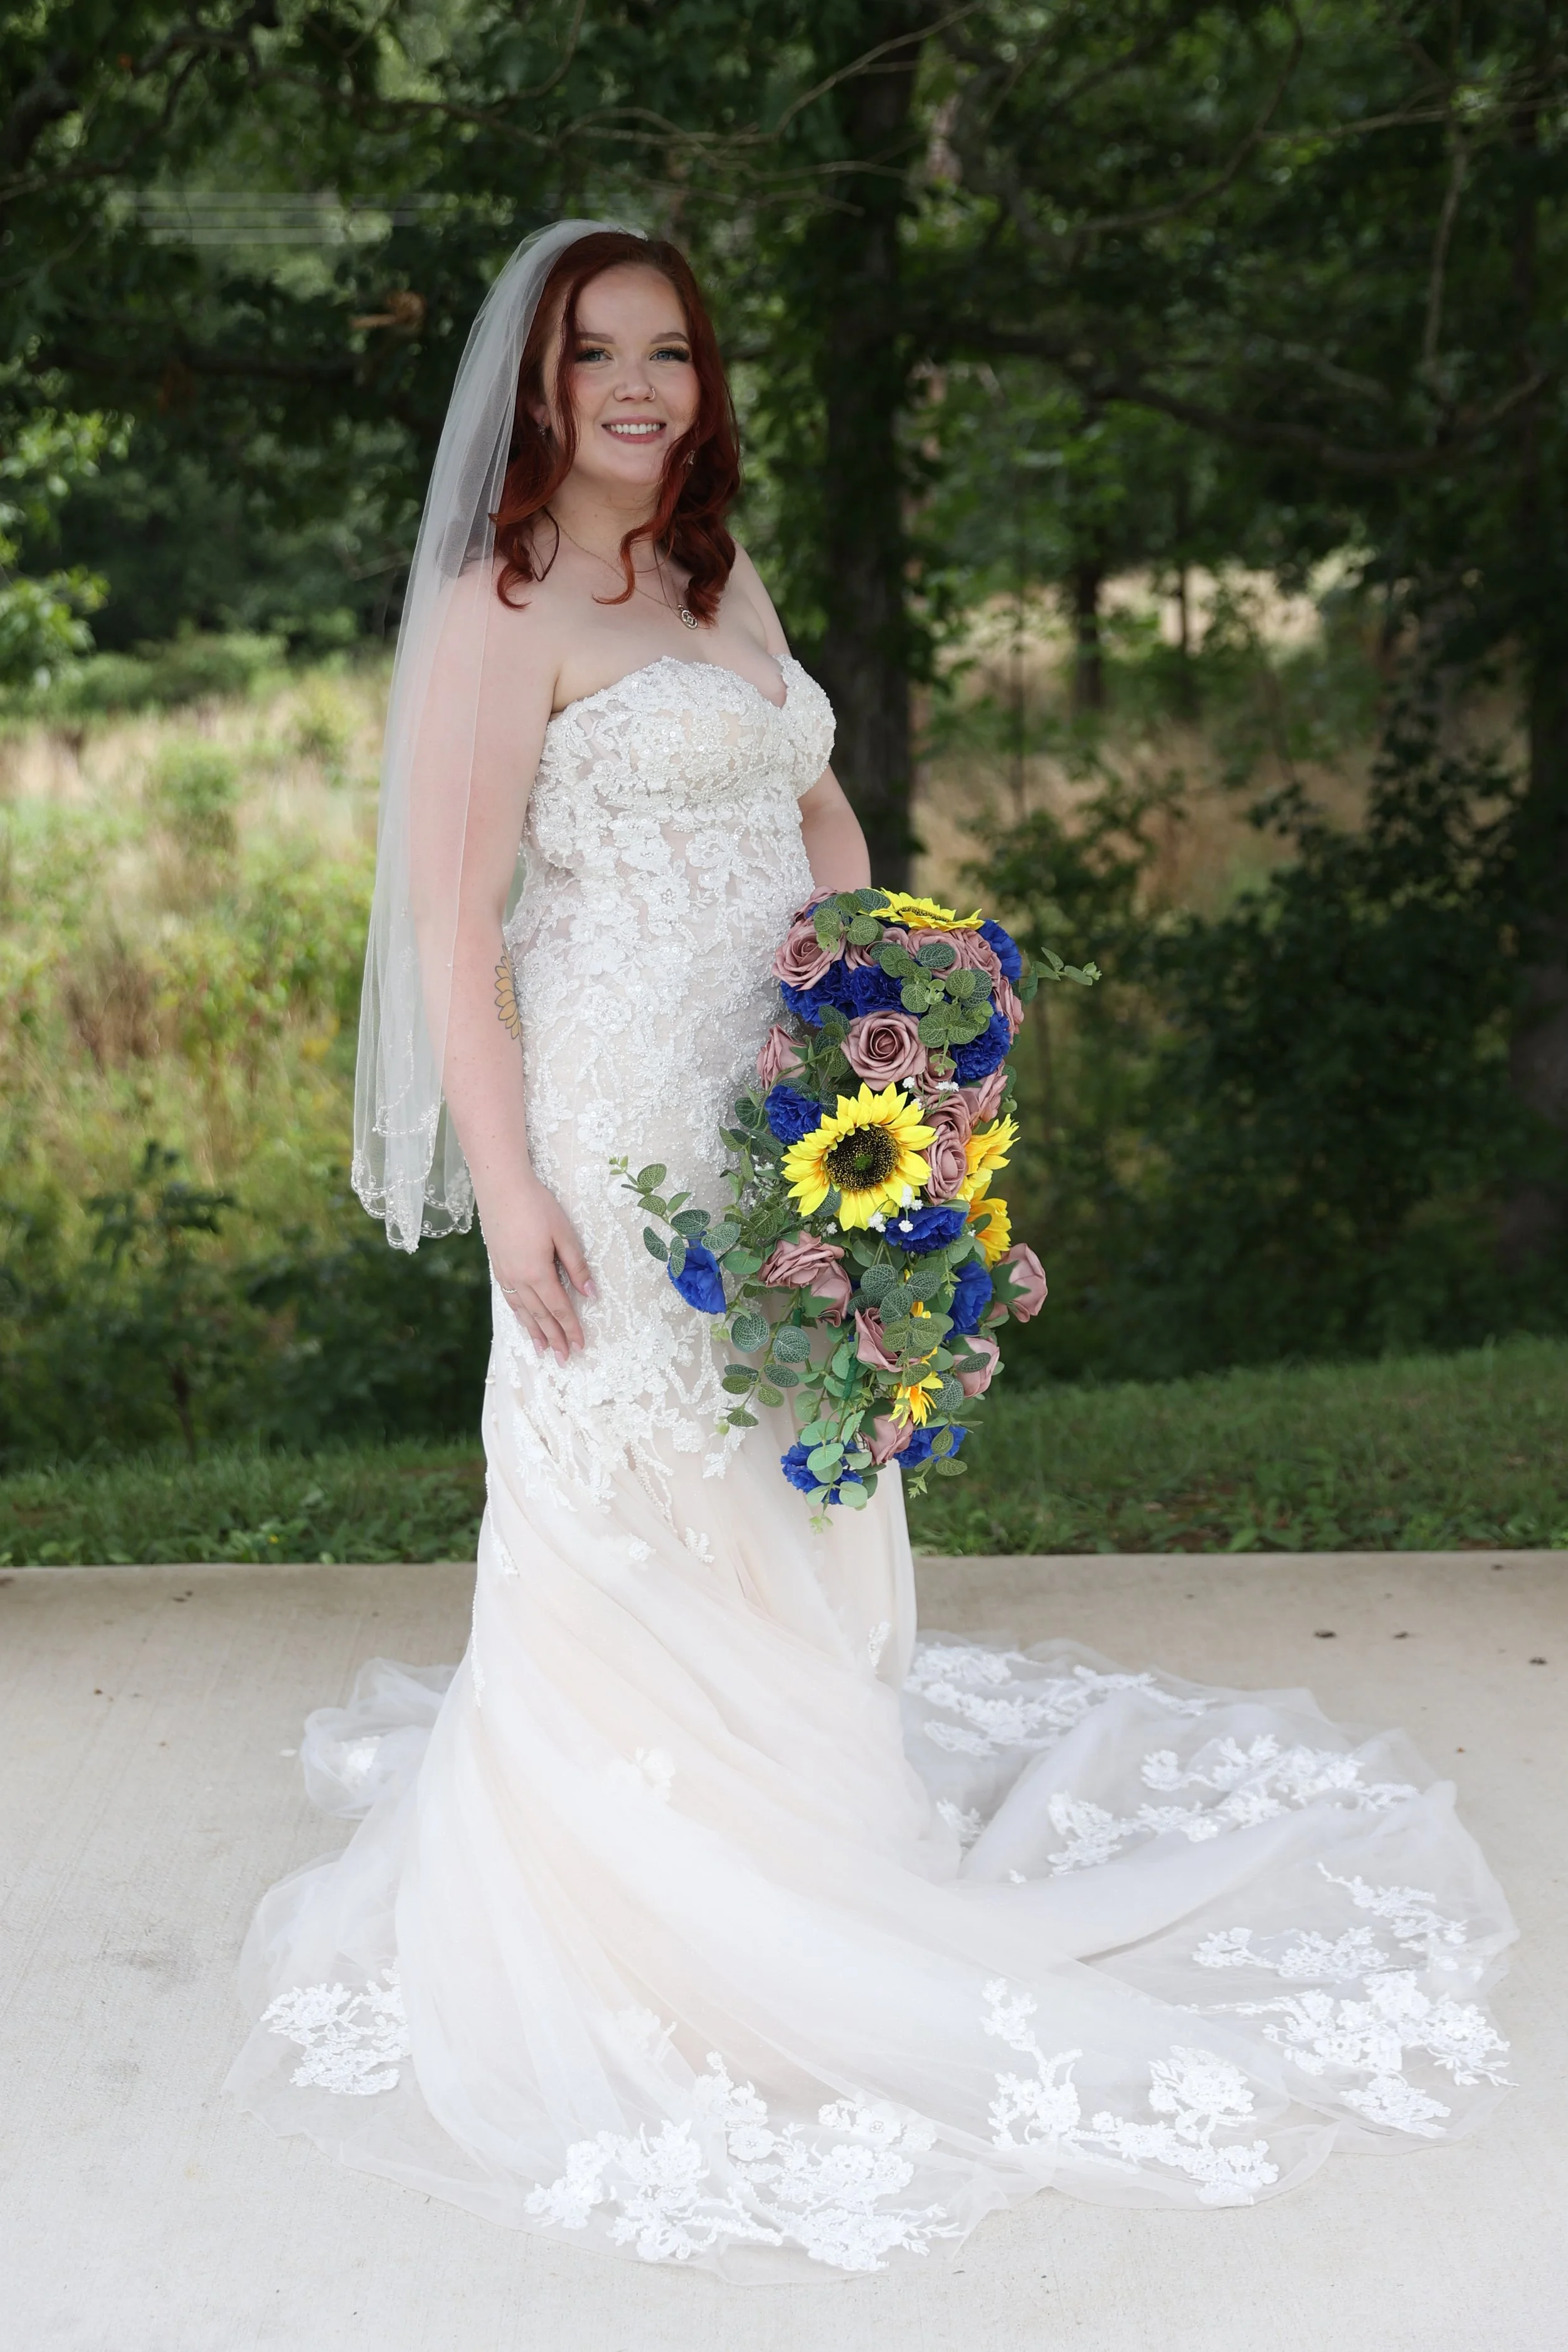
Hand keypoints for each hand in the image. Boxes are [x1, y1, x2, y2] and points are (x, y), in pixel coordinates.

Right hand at [483, 1178, 594, 1362]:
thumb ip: (577, 1265)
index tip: (580, 1346)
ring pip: (522, 1310)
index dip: (571, 1328)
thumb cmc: (537, 1205)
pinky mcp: (497, 1265)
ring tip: (542, 1350)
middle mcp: (518, 1278)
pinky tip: (523, 1319)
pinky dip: (519, 1314)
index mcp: (538, 1272)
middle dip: (554, 1339)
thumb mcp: (564, 1233)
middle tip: (565, 1360)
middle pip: (540, 1316)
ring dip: (534, 1332)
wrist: (500, 1185)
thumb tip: (591, 1294)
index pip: (559, 1308)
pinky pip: (509, 1298)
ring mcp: (505, 1273)